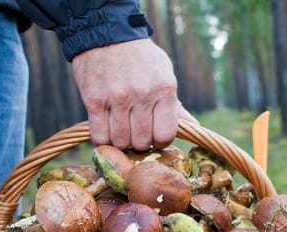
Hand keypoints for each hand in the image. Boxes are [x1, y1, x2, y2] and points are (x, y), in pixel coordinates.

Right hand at [72, 39, 189, 149]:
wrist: (107, 33)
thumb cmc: (141, 58)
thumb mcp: (165, 75)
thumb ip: (175, 105)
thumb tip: (193, 127)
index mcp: (163, 89)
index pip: (165, 135)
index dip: (160, 141)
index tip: (155, 136)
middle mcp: (141, 95)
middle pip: (141, 142)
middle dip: (140, 143)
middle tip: (137, 133)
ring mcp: (116, 98)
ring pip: (120, 142)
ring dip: (121, 141)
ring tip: (122, 130)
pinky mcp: (94, 100)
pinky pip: (100, 136)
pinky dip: (104, 139)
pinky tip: (107, 131)